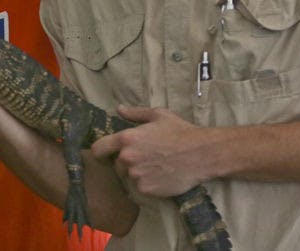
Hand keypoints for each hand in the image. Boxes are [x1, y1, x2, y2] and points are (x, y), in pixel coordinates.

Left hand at [91, 106, 210, 196]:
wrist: (201, 154)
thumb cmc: (180, 131)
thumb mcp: (158, 115)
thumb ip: (135, 113)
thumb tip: (119, 109)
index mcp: (126, 138)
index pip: (98, 149)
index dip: (101, 152)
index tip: (107, 153)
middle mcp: (127, 158)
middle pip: (117, 164)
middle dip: (127, 161)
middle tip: (146, 157)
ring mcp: (136, 175)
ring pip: (129, 177)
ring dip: (137, 173)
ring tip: (156, 166)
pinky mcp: (146, 190)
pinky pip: (140, 187)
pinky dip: (147, 184)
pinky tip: (161, 175)